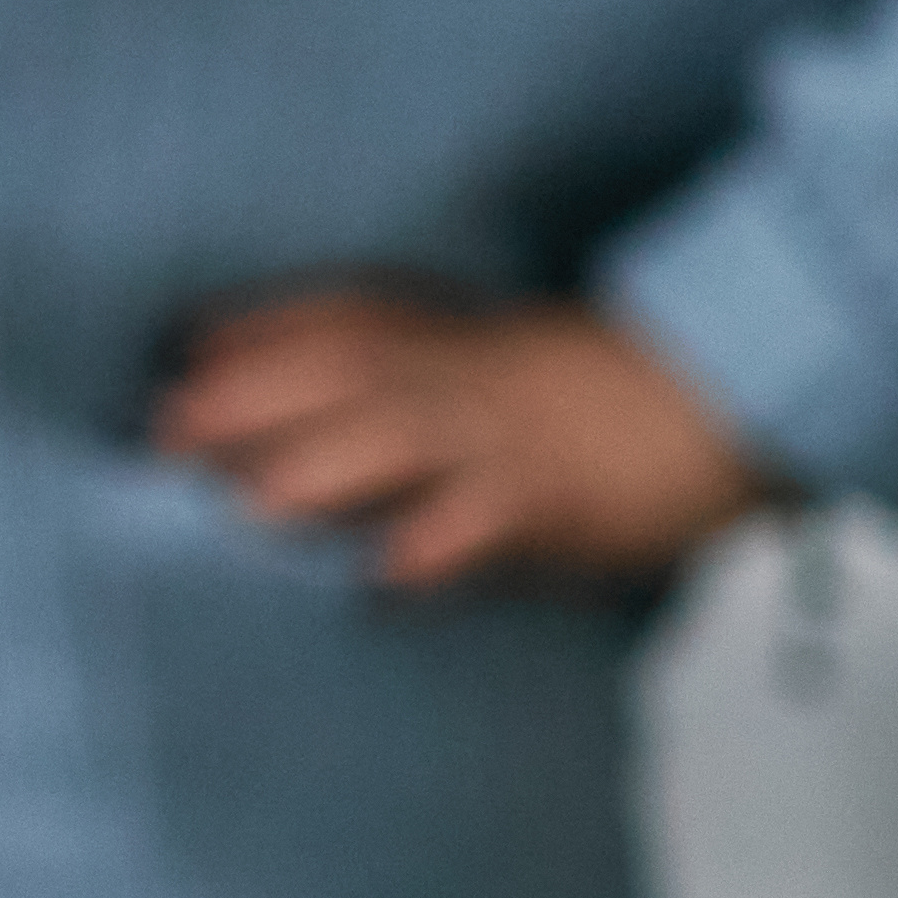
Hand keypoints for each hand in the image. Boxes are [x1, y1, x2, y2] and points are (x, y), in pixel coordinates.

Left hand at [150, 291, 776, 590]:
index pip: (331, 319)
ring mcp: (501, 438)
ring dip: (308, 474)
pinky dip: (429, 551)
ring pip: (388, 442)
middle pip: (335, 375)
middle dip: (244, 403)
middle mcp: (460, 375)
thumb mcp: (486, 350)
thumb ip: (395, 359)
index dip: (248, 338)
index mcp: (447, 333)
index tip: (176, 358)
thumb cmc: (595, 385)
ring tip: (239, 510)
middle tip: (166, 437)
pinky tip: (382, 579)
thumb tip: (266, 378)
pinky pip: (480, 529)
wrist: (730, 392)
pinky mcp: (550, 503)